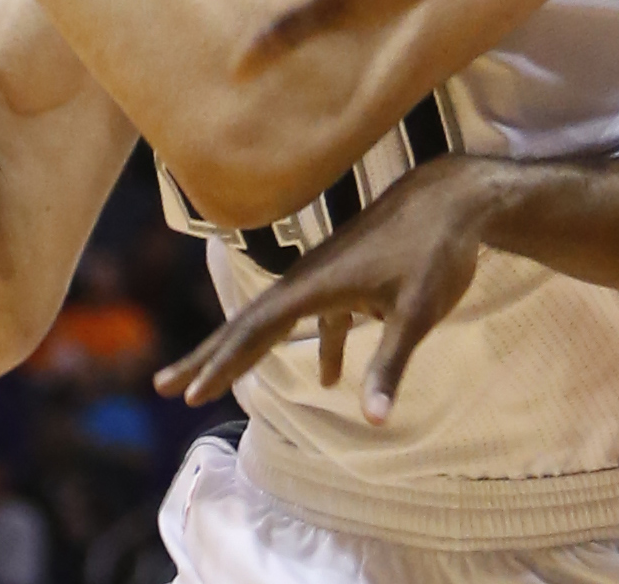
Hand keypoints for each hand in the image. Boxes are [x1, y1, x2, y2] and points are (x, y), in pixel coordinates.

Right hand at [153, 155, 502, 421]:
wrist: (455, 197)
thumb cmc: (437, 250)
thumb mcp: (417, 312)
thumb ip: (390, 366)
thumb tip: (375, 421)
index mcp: (315, 284)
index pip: (256, 329)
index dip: (222, 363)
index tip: (190, 394)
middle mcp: (309, 278)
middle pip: (247, 323)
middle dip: (207, 357)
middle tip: (164, 387)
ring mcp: (327, 277)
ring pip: (275, 320)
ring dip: (245, 352)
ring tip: (211, 386)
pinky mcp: (350, 278)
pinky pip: (318, 318)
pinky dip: (319, 346)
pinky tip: (329, 379)